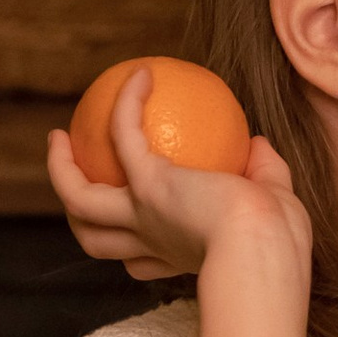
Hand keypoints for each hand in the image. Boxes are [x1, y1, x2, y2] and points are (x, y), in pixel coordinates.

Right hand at [45, 65, 312, 292]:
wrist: (262, 250)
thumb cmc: (279, 239)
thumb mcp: (277, 205)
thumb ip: (266, 174)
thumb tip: (256, 143)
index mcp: (181, 256)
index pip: (145, 262)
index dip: (135, 251)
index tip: (144, 231)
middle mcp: (153, 242)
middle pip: (97, 240)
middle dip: (79, 217)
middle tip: (78, 184)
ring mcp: (142, 216)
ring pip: (80, 201)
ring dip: (61, 169)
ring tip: (58, 138)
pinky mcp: (147, 186)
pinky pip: (124, 134)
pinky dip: (127, 102)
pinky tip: (141, 74)